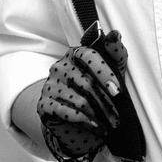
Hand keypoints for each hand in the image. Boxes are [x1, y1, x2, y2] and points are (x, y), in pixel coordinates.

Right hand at [37, 28, 127, 161]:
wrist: (75, 113)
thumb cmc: (98, 87)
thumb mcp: (112, 70)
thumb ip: (115, 53)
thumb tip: (115, 34)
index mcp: (75, 53)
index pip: (89, 56)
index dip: (105, 73)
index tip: (118, 92)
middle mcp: (59, 67)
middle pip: (86, 83)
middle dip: (106, 102)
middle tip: (117, 117)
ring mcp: (49, 85)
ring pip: (79, 100)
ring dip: (98, 114)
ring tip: (110, 124)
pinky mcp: (44, 104)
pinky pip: (66, 112)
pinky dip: (84, 121)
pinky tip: (95, 127)